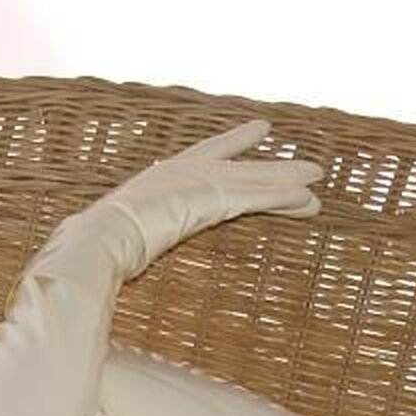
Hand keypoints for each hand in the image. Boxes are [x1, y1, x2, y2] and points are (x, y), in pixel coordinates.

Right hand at [79, 119, 322, 277]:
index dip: (230, 143)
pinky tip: (309, 199)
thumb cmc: (97, 250)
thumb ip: (119, 252)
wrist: (100, 240)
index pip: (203, 155)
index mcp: (159, 179)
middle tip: (297, 154)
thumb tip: (110, 284)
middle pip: (236, 165)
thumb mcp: (114, 246)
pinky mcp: (213, 200)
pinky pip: (257, 198)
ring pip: (253, 181)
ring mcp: (199, 184)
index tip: (253, 131)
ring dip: (288, 180)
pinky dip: (283, 198)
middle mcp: (182, 174)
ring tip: (318, 176)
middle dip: (269, 164)